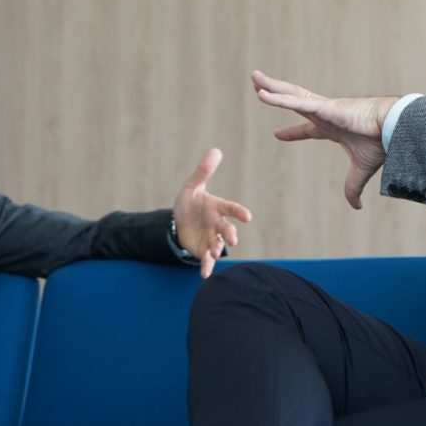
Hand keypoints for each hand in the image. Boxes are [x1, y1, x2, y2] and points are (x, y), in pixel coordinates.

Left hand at [173, 148, 252, 277]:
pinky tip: (204, 274)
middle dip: (229, 234)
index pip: (230, 208)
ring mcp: (211, 238)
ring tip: (214, 252)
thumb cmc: (190, 202)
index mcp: (216, 207)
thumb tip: (215, 150)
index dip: (238, 212)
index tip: (247, 217)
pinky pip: (206, 260)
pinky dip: (206, 267)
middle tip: (232, 239)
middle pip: (226, 228)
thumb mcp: (192, 186)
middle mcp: (217, 224)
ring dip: (217, 249)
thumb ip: (203, 171)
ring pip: (217, 244)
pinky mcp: (202, 250)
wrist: (178, 222)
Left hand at [252, 70, 397, 209]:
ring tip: (254, 78)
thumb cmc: (382, 143)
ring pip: (290, 95)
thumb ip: (353, 187)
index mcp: (332, 127)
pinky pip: (295, 102)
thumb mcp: (362, 170)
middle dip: (276, 94)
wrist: (394, 129)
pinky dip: (278, 98)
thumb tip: (356, 207)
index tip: (277, 134)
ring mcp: (323, 108)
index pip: (308, 129)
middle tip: (258, 88)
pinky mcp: (323, 107)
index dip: (292, 132)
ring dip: (271, 87)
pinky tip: (262, 94)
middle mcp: (325, 114)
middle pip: (293, 101)